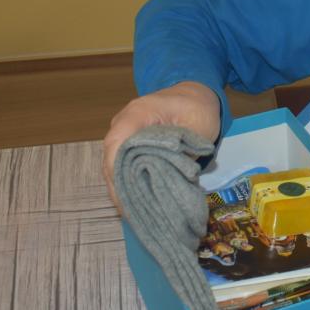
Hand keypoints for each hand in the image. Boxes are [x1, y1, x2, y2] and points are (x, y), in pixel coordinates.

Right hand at [101, 81, 220, 214]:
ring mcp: (124, 132)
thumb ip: (183, 150)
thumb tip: (171, 179)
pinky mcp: (129, 143)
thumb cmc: (198, 107)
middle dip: (118, 186)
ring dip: (122, 187)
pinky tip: (135, 201)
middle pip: (111, 157)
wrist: (195, 95)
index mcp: (139, 112)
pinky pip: (122, 163)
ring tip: (132, 213)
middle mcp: (124, 122)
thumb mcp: (199, 126)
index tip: (124, 195)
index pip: (117, 141)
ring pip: (114, 164)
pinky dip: (127, 181)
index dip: (117, 170)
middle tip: (130, 214)